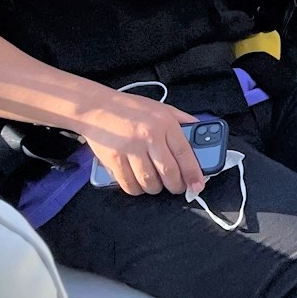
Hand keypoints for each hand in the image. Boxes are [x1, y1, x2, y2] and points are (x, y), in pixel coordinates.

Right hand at [80, 89, 204, 196]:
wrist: (96, 107)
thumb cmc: (131, 108)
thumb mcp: (163, 108)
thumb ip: (183, 121)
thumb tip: (200, 134)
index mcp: (165, 124)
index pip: (185, 153)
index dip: (194, 173)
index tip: (198, 185)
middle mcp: (149, 137)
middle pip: (169, 172)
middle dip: (176, 186)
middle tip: (177, 188)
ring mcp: (130, 149)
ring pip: (149, 181)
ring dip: (156, 188)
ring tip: (157, 184)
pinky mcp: (114, 160)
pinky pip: (129, 184)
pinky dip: (136, 189)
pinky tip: (139, 184)